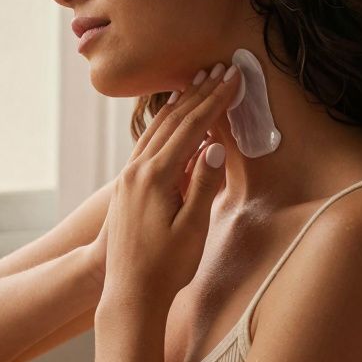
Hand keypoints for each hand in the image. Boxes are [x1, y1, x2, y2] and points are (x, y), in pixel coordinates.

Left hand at [98, 63, 240, 308]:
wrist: (128, 292)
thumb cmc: (165, 268)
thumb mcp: (192, 229)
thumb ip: (202, 186)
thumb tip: (214, 147)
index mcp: (155, 177)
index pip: (192, 128)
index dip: (215, 100)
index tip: (234, 77)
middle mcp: (136, 171)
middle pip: (172, 121)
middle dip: (199, 93)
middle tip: (221, 68)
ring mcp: (128, 177)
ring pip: (156, 129)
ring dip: (179, 105)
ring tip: (198, 82)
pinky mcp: (127, 187)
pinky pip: (147, 144)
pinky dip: (164, 126)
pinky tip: (174, 120)